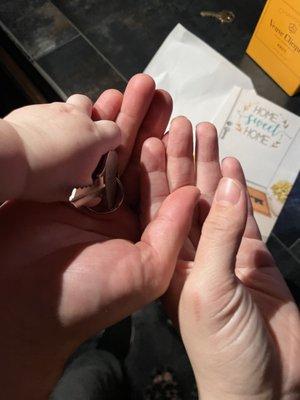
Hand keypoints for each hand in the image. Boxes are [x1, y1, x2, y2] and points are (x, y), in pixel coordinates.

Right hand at [0, 75, 198, 398]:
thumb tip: (191, 194)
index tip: (180, 121)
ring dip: (118, 122)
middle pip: (137, 164)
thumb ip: (171, 233)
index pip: (162, 187)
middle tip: (158, 91)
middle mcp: (116, 218)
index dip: (172, 153)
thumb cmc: (86, 298)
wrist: (17, 305)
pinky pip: (74, 157)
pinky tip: (95, 106)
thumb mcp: (145, 273)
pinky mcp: (54, 195)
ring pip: (106, 156)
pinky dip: (84, 132)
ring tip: (131, 87)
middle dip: (148, 126)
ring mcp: (84, 204)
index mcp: (142, 236)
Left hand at [2, 95, 119, 200]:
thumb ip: (88, 193)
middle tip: (81, 138)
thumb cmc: (43, 176)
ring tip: (56, 141)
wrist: (8, 157)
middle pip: (90, 107)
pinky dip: (46, 123)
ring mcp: (54, 110)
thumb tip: (94, 197)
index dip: (112, 140)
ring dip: (66, 120)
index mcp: (94, 138)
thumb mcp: (71, 192)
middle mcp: (77, 118)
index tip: (105, 151)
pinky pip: (45, 112)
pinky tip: (38, 139)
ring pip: (67, 107)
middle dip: (88, 119)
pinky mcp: (33, 108)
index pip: (115, 131)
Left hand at [140, 118, 299, 399]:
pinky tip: (230, 165)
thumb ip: (220, 236)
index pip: (152, 206)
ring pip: (209, 200)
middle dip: (179, 159)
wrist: (266, 384)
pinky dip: (236, 191)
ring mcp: (215, 252)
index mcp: (161, 262)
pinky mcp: (246, 257)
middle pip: (179, 196)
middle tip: (178, 122)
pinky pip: (239, 216)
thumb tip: (230, 185)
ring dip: (206, 167)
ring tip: (204, 130)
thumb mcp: (211, 289)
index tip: (152, 135)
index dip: (153, 170)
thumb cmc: (224, 349)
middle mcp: (183, 252)